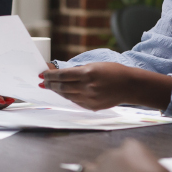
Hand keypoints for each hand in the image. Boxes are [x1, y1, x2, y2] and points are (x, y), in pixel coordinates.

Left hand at [39, 62, 170, 110]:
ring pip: (67, 95)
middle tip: (42, 82)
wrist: (129, 85)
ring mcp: (90, 98)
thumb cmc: (113, 72)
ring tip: (50, 87)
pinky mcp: (92, 106)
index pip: (63, 75)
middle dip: (50, 84)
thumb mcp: (95, 65)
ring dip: (57, 91)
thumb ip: (78, 70)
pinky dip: (68, 97)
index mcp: (88, 74)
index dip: (50, 75)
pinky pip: (75, 102)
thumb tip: (61, 73)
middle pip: (62, 87)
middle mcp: (87, 87)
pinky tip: (63, 93)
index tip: (42, 74)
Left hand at [68, 140, 171, 171]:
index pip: (125, 148)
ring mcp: (99, 170)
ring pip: (84, 168)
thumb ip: (152, 168)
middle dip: (108, 169)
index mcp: (131, 147)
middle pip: (105, 158)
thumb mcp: (163, 170)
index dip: (126, 160)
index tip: (131, 170)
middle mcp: (112, 154)